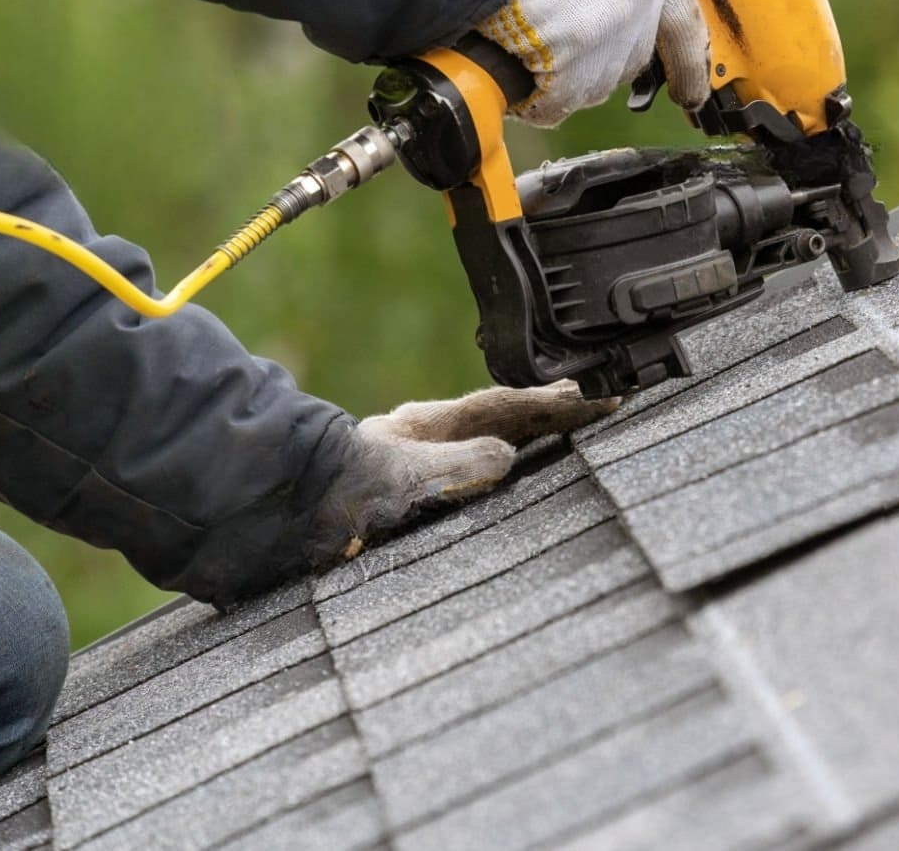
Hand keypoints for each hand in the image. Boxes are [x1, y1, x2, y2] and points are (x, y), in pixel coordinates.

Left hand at [316, 381, 615, 558]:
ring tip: (581, 422)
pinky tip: (530, 459)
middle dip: (558, 409)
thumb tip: (509, 457)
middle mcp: (435, 433)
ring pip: (498, 433)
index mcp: (435, 423)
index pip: (509, 406)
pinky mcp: (424, 480)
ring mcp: (430, 453)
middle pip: (509, 415)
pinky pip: (483, 458)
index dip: (555, 404)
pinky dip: (515, 452)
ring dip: (540, 429)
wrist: (291, 500)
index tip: (596, 398)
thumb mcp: (407, 474)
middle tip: (606, 402)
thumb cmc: (341, 486)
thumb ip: (460, 465)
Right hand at [478, 0, 709, 127]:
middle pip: (630, 58)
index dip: (688, 61)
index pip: (684, 22)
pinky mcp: (576, 70)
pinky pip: (555, 103)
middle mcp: (642, 0)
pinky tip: (509, 60)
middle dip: (593, 59)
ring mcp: (611, 38)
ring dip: (557, 75)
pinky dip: (530, 95)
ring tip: (518, 35)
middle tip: (551, 39)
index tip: (693, 91)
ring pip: (592, 83)